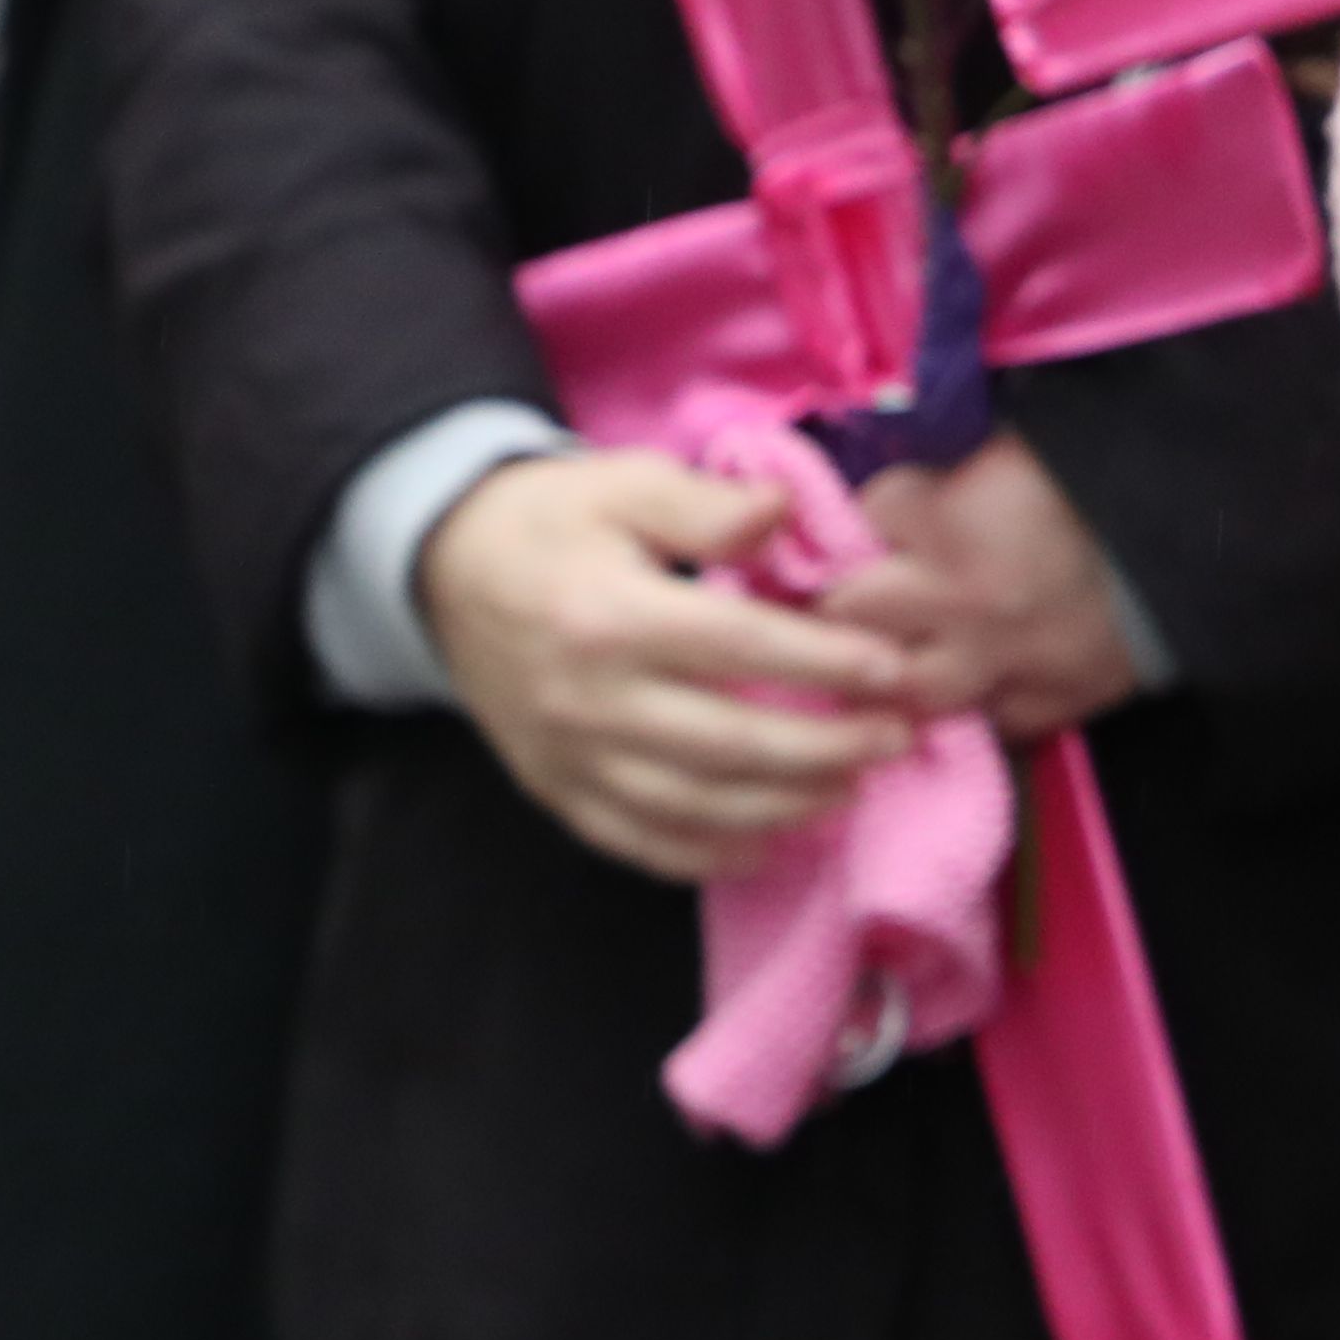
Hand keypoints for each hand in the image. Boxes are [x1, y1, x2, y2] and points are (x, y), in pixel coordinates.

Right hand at [420, 452, 920, 881]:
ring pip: (691, 805)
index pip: (738, 648)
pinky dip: (706, 856)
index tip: (893, 671)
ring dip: (783, 807)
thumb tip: (784, 510)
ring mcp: (567, 754)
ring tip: (853, 789)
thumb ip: (706, 505)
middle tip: (896, 740)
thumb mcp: (623, 483)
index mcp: (610, 614)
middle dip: (825, 750)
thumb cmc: (552, 519)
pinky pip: (636, 841)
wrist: (442, 569)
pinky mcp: (553, 788)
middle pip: (727, 742)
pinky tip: (770, 848)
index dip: (823, 664)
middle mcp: (587, 698)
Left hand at [822, 431, 1143, 743]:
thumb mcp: (1029, 440)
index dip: (871, 512)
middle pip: (850, 609)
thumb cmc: (1118, 476)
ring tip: (894, 651)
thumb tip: (916, 471)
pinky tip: (976, 682)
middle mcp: (964, 600)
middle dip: (845, 594)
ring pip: (903, 687)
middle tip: (856, 588)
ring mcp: (1003, 661)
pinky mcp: (1049, 702)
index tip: (884, 514)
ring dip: (889, 668)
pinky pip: (985, 722)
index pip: (866, 515)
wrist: (1215, 537)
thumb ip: (965, 457)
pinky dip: (975, 703)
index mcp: (960, 519)